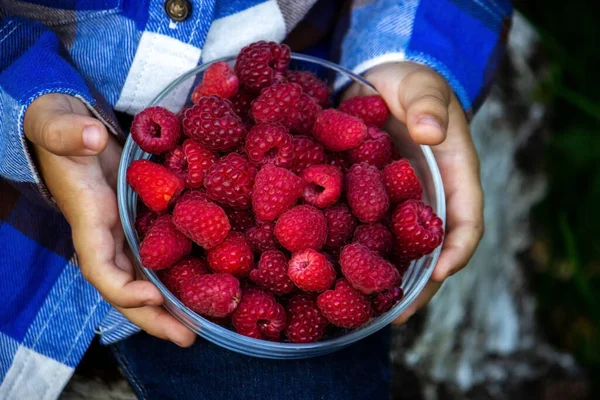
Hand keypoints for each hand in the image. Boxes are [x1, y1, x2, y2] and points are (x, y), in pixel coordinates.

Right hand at [24, 94, 194, 346]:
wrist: (70, 130)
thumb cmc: (61, 130)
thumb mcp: (57, 124)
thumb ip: (69, 132)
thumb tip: (91, 138)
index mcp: (88, 221)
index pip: (100, 268)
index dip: (124, 287)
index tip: (154, 294)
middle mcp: (105, 238)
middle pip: (127, 289)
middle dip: (154, 317)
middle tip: (187, 338)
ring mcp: (123, 235)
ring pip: (145, 280)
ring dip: (169, 307)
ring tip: (199, 328)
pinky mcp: (140, 225)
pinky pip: (158, 259)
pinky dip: (176, 278)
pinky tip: (202, 291)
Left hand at [345, 63, 483, 323]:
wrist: (383, 80)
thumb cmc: (413, 84)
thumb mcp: (424, 87)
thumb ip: (428, 106)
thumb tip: (428, 132)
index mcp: (451, 177)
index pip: (465, 221)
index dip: (455, 250)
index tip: (438, 274)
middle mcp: (424, 199)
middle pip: (425, 250)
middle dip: (410, 284)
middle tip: (390, 314)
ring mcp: (393, 203)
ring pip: (388, 248)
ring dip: (373, 277)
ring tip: (351, 308)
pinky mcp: (365, 199)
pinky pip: (357, 228)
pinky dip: (344, 249)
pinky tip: (321, 267)